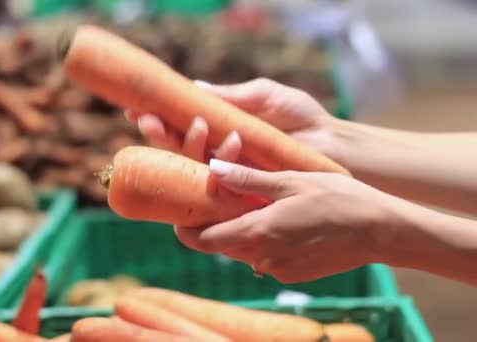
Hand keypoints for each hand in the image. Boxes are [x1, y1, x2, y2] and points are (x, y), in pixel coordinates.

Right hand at [124, 78, 339, 162]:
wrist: (331, 143)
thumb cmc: (300, 117)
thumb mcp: (262, 96)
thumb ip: (228, 96)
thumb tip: (194, 87)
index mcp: (218, 127)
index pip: (179, 123)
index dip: (157, 118)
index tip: (137, 108)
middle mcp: (216, 151)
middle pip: (177, 146)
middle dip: (159, 134)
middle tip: (149, 121)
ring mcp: (227, 172)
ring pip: (192, 165)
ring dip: (185, 146)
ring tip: (199, 125)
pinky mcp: (241, 190)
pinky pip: (218, 183)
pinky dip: (217, 164)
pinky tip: (225, 146)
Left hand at [174, 159, 401, 283]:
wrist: (380, 231)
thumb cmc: (338, 198)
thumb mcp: (291, 180)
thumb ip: (247, 179)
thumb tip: (211, 167)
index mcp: (257, 231)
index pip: (202, 239)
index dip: (187, 226)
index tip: (185, 209)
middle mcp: (262, 257)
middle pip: (219, 246)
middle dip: (213, 224)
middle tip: (220, 197)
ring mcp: (277, 269)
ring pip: (241, 252)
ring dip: (238, 232)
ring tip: (253, 205)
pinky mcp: (292, 276)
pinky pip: (263, 258)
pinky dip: (261, 242)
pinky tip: (279, 222)